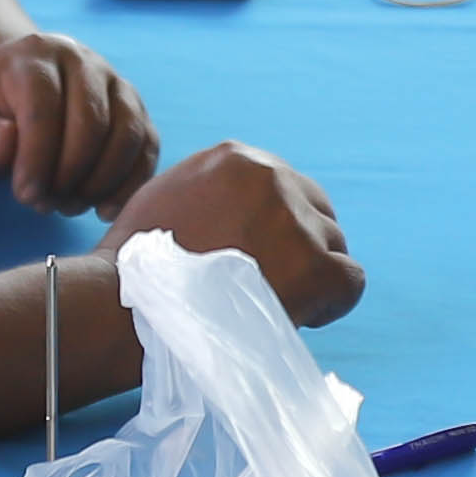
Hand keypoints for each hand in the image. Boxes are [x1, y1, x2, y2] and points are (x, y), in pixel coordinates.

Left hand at [0, 30, 156, 214]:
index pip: (44, 105)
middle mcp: (83, 60)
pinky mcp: (135, 109)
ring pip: (127, 133)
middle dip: (69, 174)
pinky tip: (103, 208)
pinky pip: (147, 145)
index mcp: (35, 55)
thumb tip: (6, 145)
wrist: (16, 91)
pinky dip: (130, 183)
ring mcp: (116, 82)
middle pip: (92, 121)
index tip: (25, 196)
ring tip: (68, 205)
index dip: (37, 157)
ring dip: (101, 181)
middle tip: (44, 204)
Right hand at [107, 141, 363, 327]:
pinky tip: (301, 318)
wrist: (124, 308)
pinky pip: (351, 280)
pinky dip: (333, 303)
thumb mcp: (168, 196)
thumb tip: (243, 208)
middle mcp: (272, 178)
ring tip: (273, 306)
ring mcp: (295, 222)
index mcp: (236, 158)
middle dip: (299, 248)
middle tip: (267, 287)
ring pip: (333, 246)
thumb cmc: (134, 267)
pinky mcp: (314, 266)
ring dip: (311, 276)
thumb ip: (212, 192)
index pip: (285, 186)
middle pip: (316, 211)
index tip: (254, 258)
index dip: (275, 227)